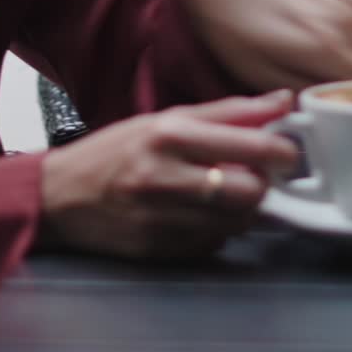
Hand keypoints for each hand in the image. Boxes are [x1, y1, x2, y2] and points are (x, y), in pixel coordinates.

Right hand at [39, 92, 295, 259]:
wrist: (61, 196)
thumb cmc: (117, 150)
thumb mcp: (168, 117)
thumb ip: (229, 111)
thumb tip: (281, 101)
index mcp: (170, 134)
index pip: (246, 144)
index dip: (280, 149)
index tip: (289, 149)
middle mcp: (165, 177)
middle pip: (248, 190)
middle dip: (260, 183)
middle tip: (254, 173)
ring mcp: (162, 219)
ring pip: (236, 222)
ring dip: (241, 208)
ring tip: (223, 192)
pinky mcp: (160, 250)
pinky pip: (213, 243)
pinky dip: (217, 229)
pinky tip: (199, 213)